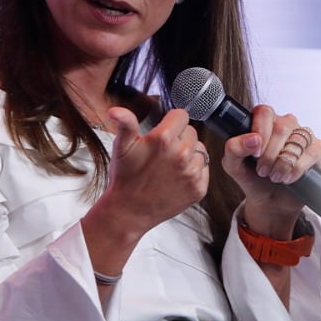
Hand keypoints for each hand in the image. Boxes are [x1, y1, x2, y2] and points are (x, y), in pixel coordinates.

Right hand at [90, 107, 210, 238]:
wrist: (129, 211)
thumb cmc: (125, 177)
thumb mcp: (122, 147)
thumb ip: (125, 123)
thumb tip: (116, 109)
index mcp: (164, 139)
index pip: (181, 115)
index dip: (171, 122)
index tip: (163, 132)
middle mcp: (182, 154)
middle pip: (191, 131)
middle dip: (179, 137)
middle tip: (163, 151)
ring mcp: (192, 172)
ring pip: (200, 149)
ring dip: (189, 153)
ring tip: (170, 164)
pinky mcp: (199, 187)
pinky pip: (204, 168)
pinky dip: (194, 170)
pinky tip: (177, 176)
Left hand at [222, 105, 320, 234]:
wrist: (270, 201)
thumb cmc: (252, 178)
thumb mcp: (233, 165)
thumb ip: (234, 148)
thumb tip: (252, 139)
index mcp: (265, 122)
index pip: (264, 112)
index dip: (260, 131)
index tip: (255, 153)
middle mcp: (286, 124)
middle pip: (281, 127)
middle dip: (270, 153)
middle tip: (262, 171)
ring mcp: (303, 136)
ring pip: (296, 140)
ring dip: (283, 163)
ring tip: (274, 177)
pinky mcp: (318, 149)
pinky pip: (311, 152)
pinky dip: (297, 168)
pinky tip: (288, 178)